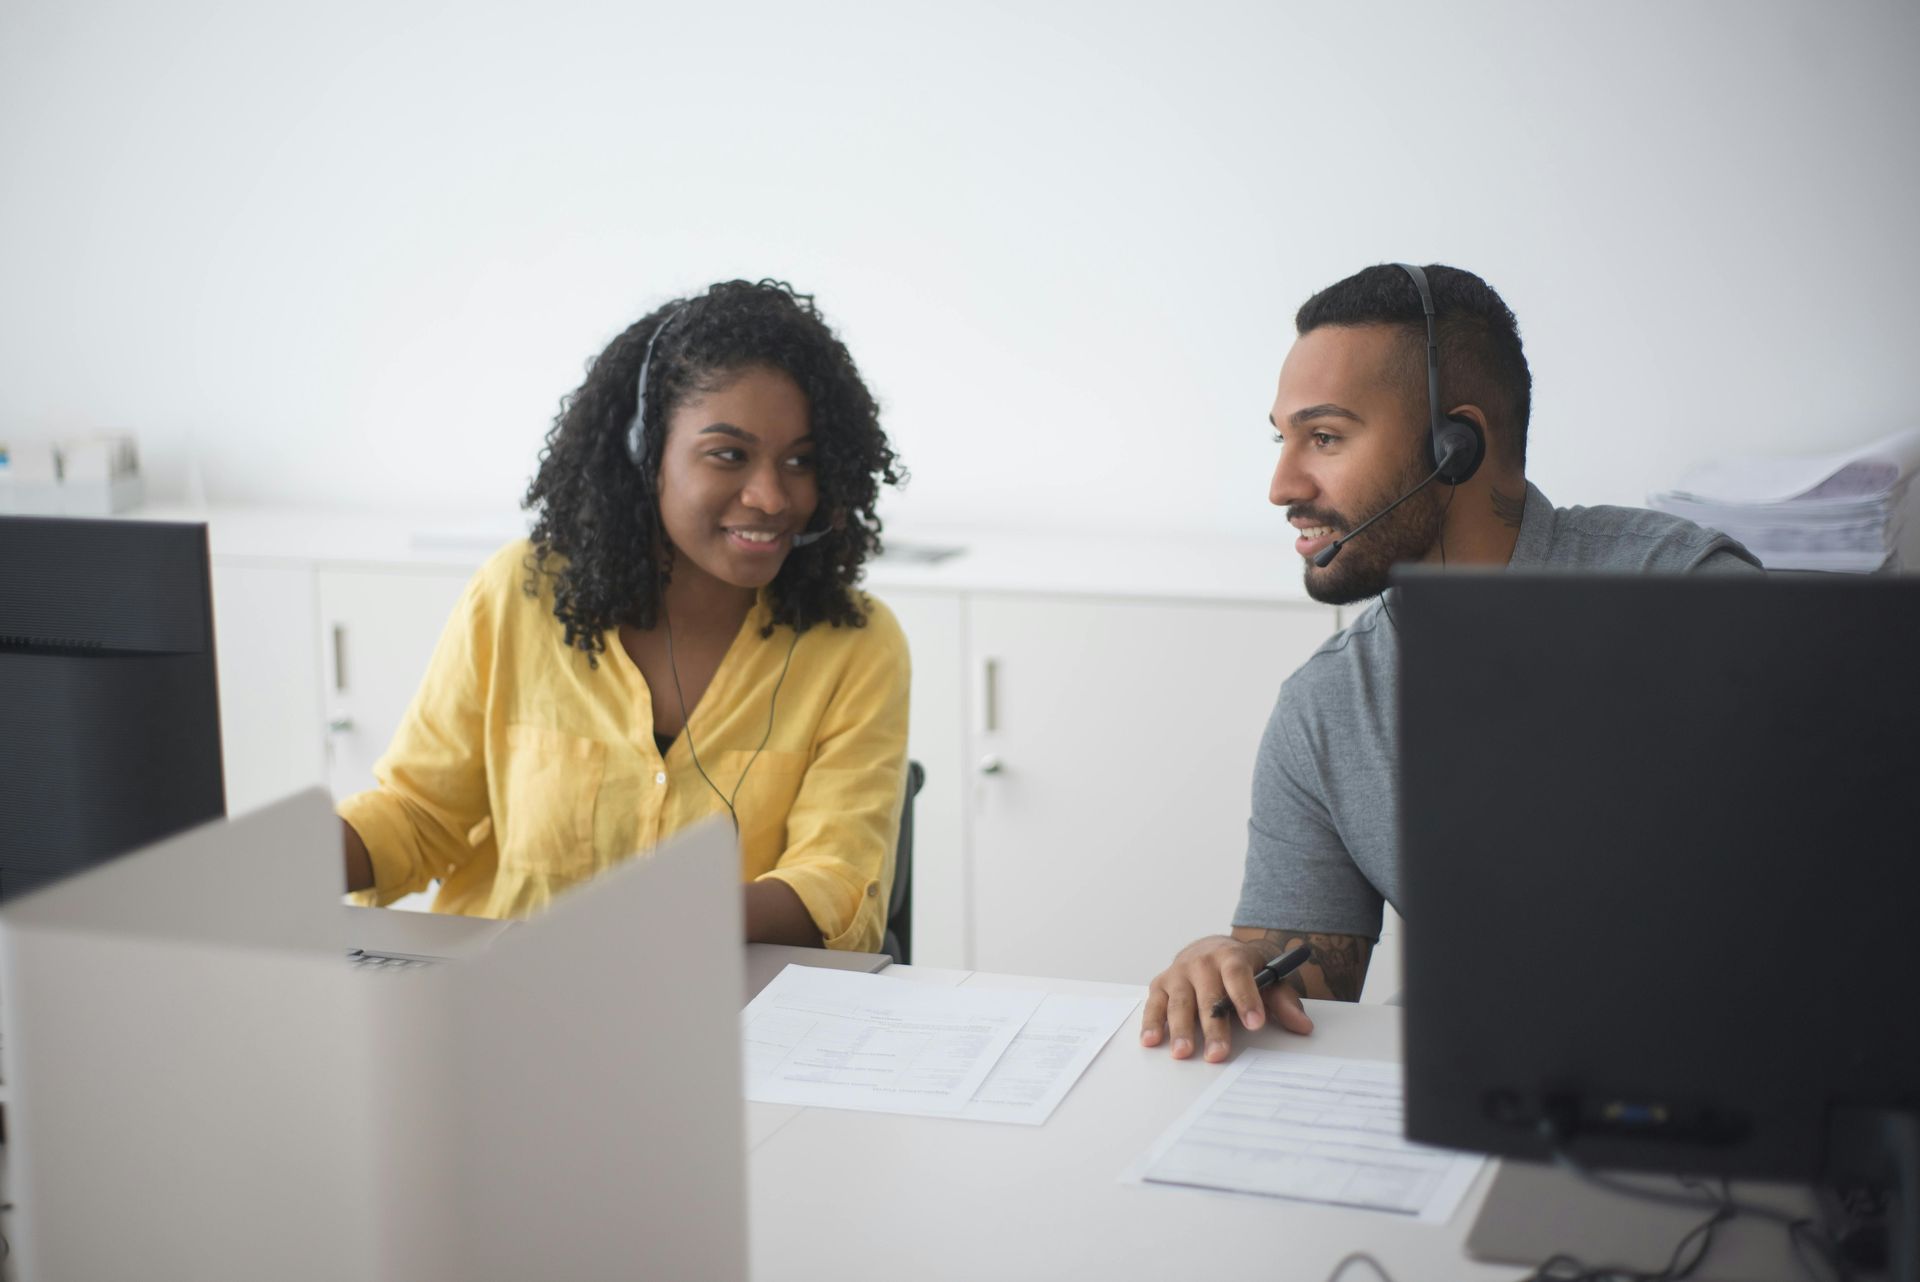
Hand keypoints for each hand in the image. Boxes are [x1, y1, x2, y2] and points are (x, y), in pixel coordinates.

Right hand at [1140, 935, 1313, 1061]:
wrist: (1212, 948)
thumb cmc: (1242, 970)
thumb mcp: (1268, 979)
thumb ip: (1283, 1002)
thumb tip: (1303, 1026)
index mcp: (1231, 957)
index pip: (1238, 975)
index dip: (1246, 998)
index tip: (1255, 1023)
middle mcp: (1202, 962)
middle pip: (1208, 995)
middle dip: (1213, 1026)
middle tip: (1218, 1053)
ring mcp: (1179, 972)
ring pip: (1179, 1002)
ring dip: (1180, 1029)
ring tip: (1184, 1052)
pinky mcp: (1160, 984)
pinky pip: (1154, 1004)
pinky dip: (1151, 1022)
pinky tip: (1152, 1041)